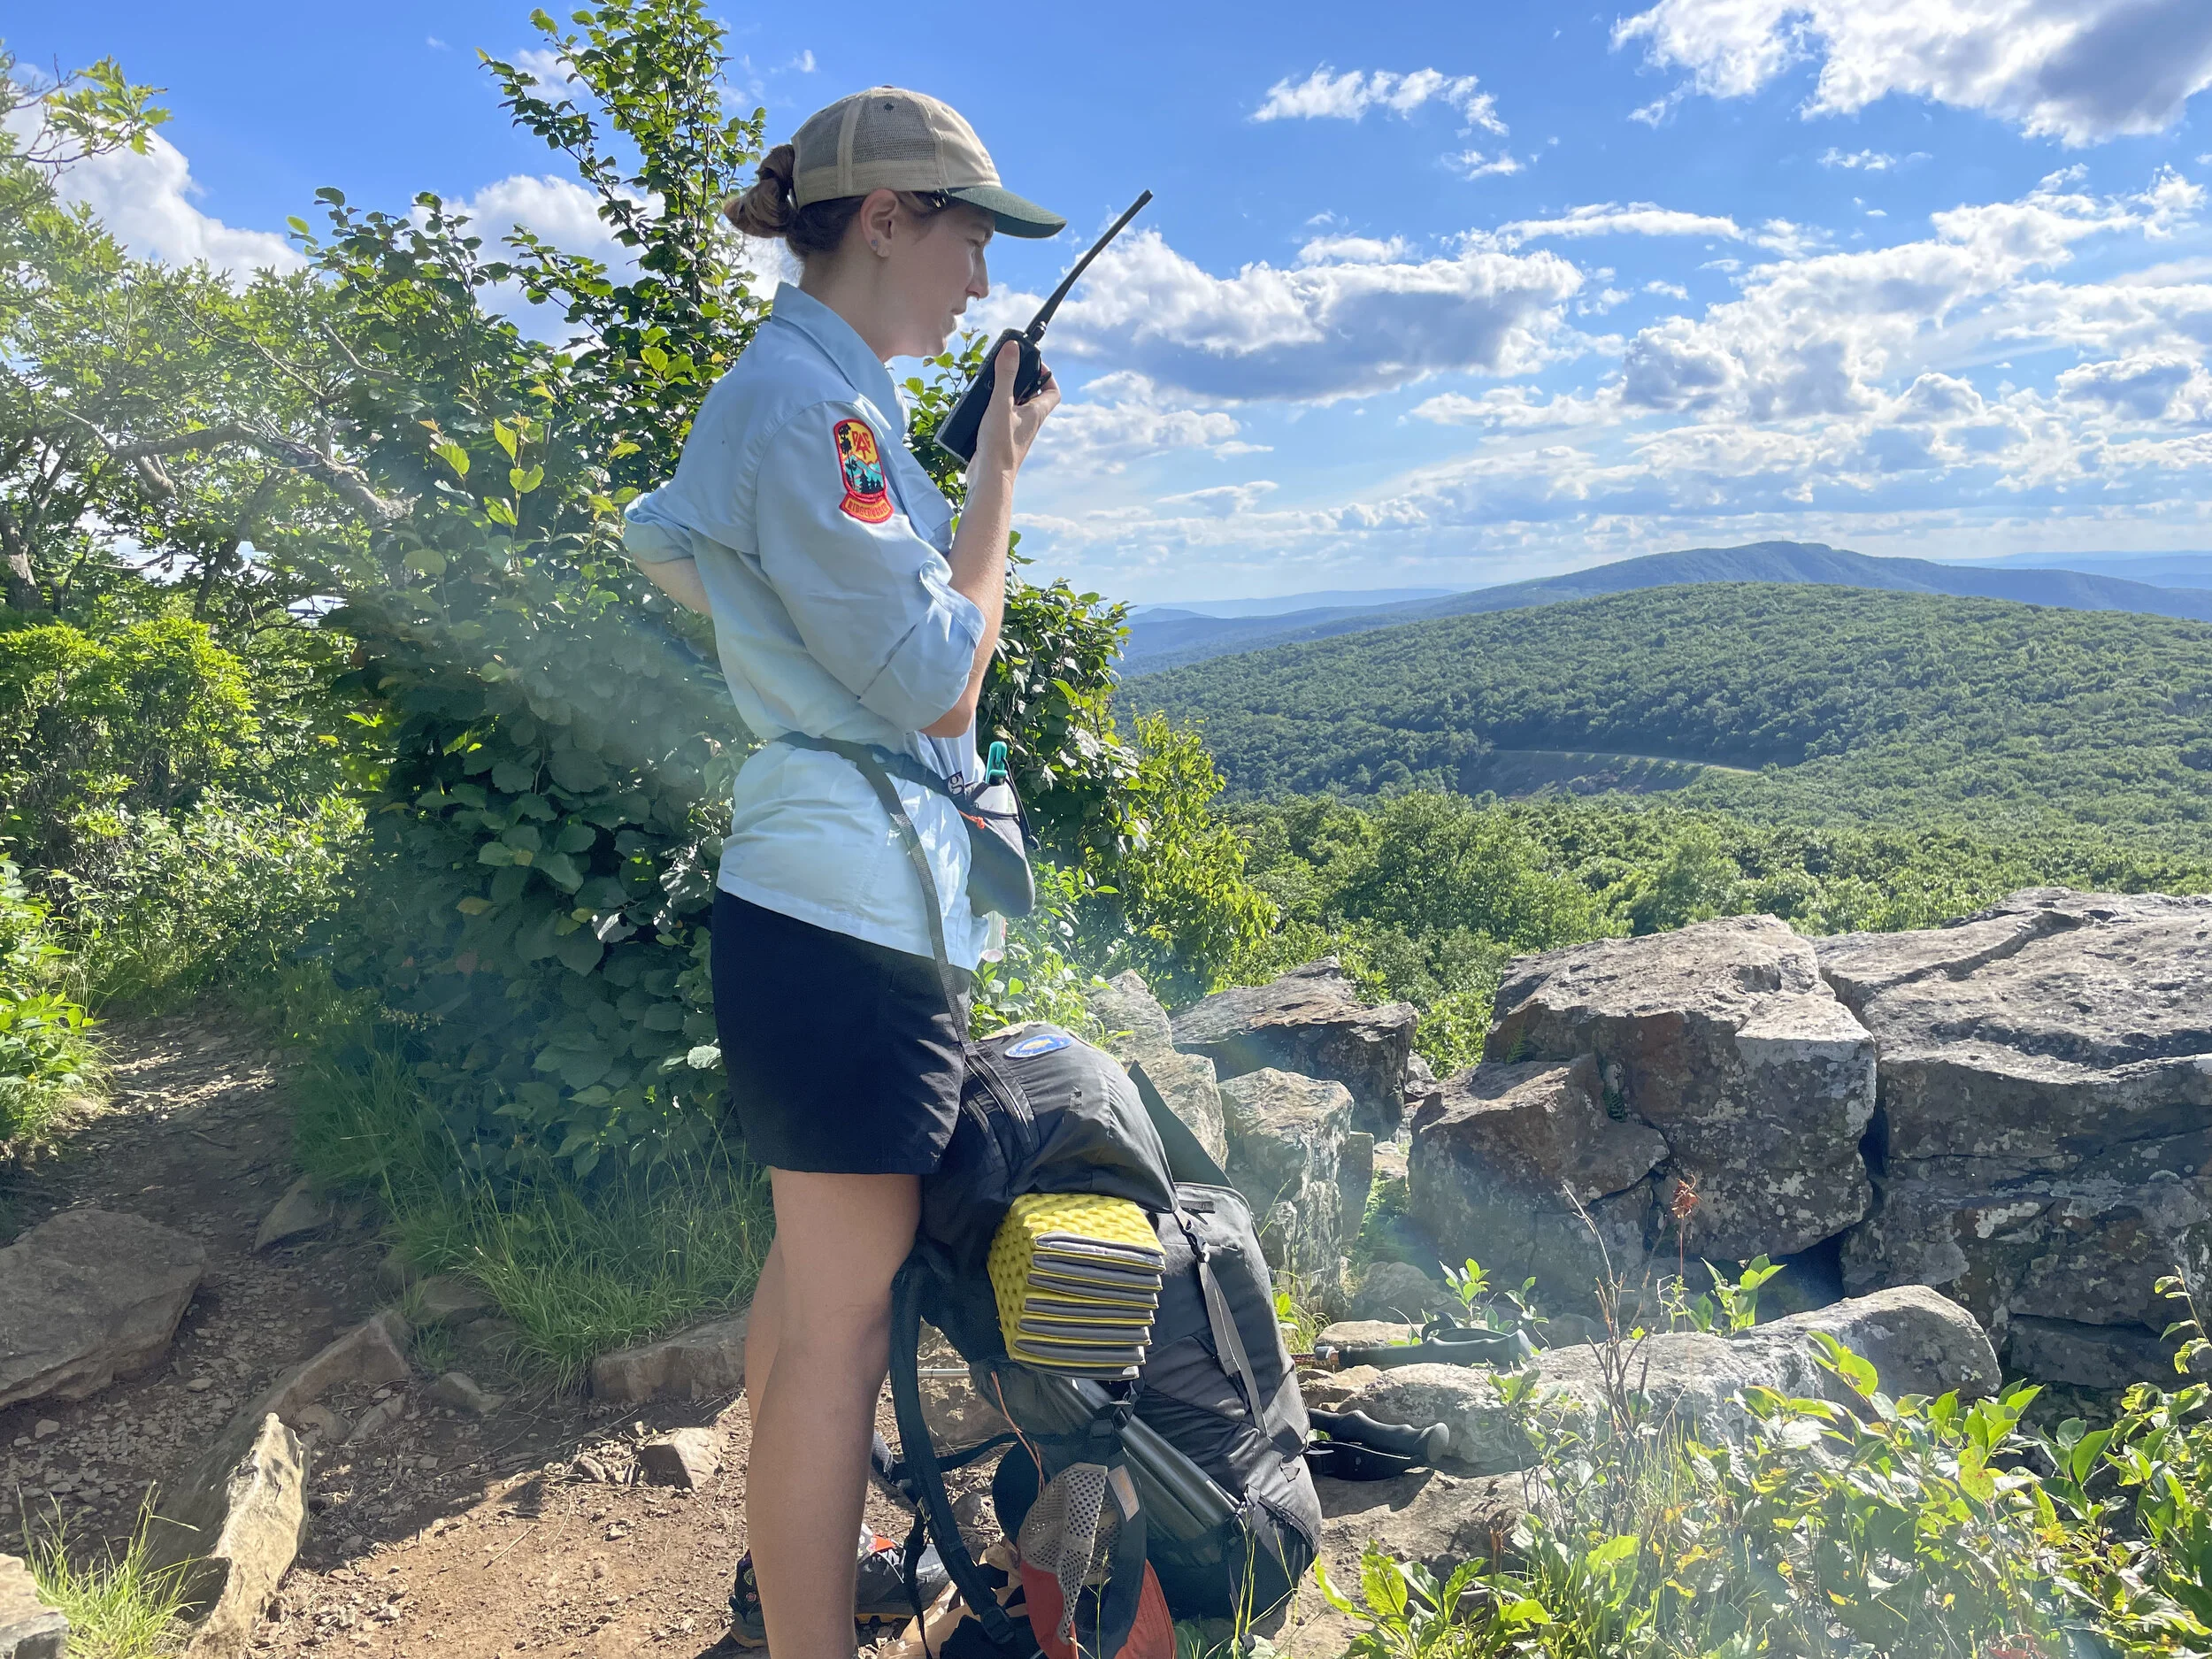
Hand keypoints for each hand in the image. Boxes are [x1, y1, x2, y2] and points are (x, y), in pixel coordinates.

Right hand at [975, 338, 1058, 475]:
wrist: (990, 478)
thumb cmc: (1000, 444)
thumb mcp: (1001, 403)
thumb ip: (1006, 375)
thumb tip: (1012, 348)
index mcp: (1037, 413)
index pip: (1052, 391)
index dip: (1046, 375)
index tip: (1033, 363)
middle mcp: (1029, 422)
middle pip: (1032, 397)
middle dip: (1020, 381)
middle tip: (1005, 370)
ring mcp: (1016, 432)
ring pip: (1015, 408)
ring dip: (1004, 396)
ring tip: (988, 385)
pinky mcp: (1001, 440)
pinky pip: (1001, 420)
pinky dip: (992, 411)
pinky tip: (978, 407)